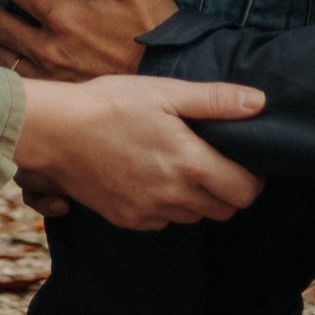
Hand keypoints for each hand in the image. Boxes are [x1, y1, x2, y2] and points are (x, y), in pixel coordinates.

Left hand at [0, 0, 176, 80]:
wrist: (177, 76)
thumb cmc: (157, 27)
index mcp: (64, 17)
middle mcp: (50, 49)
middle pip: (2, 25)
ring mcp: (52, 76)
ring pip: (4, 57)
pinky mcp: (60, 96)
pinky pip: (19, 81)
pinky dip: (3, 68)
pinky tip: (4, 62)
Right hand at [14, 74, 265, 231]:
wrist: (55, 132)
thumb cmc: (111, 104)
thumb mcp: (166, 92)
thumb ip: (216, 101)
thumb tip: (259, 102)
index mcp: (190, 164)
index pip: (245, 192)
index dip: (253, 179)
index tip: (244, 161)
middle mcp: (174, 196)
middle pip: (224, 211)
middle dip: (229, 190)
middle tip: (216, 162)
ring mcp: (149, 212)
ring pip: (194, 217)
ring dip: (198, 199)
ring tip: (182, 167)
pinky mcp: (127, 220)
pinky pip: (163, 222)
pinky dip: (167, 206)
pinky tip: (153, 178)